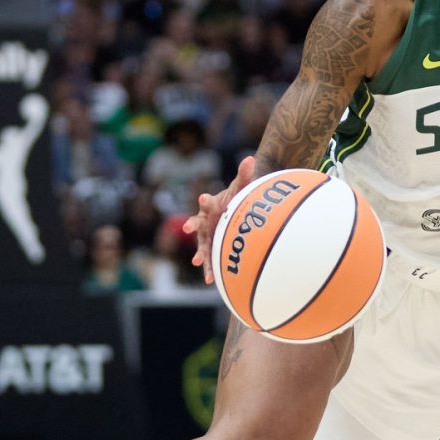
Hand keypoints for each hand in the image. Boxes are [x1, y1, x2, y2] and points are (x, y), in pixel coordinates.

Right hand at [184, 156, 257, 284]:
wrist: (235, 212)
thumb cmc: (235, 199)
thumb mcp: (241, 187)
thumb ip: (244, 174)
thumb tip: (251, 158)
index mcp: (211, 206)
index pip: (207, 202)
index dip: (205, 200)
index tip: (203, 197)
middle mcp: (205, 221)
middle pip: (197, 223)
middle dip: (192, 224)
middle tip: (188, 226)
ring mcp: (207, 236)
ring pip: (201, 245)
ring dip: (200, 253)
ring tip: (198, 262)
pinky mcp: (212, 248)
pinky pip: (210, 259)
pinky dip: (210, 269)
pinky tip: (210, 280)